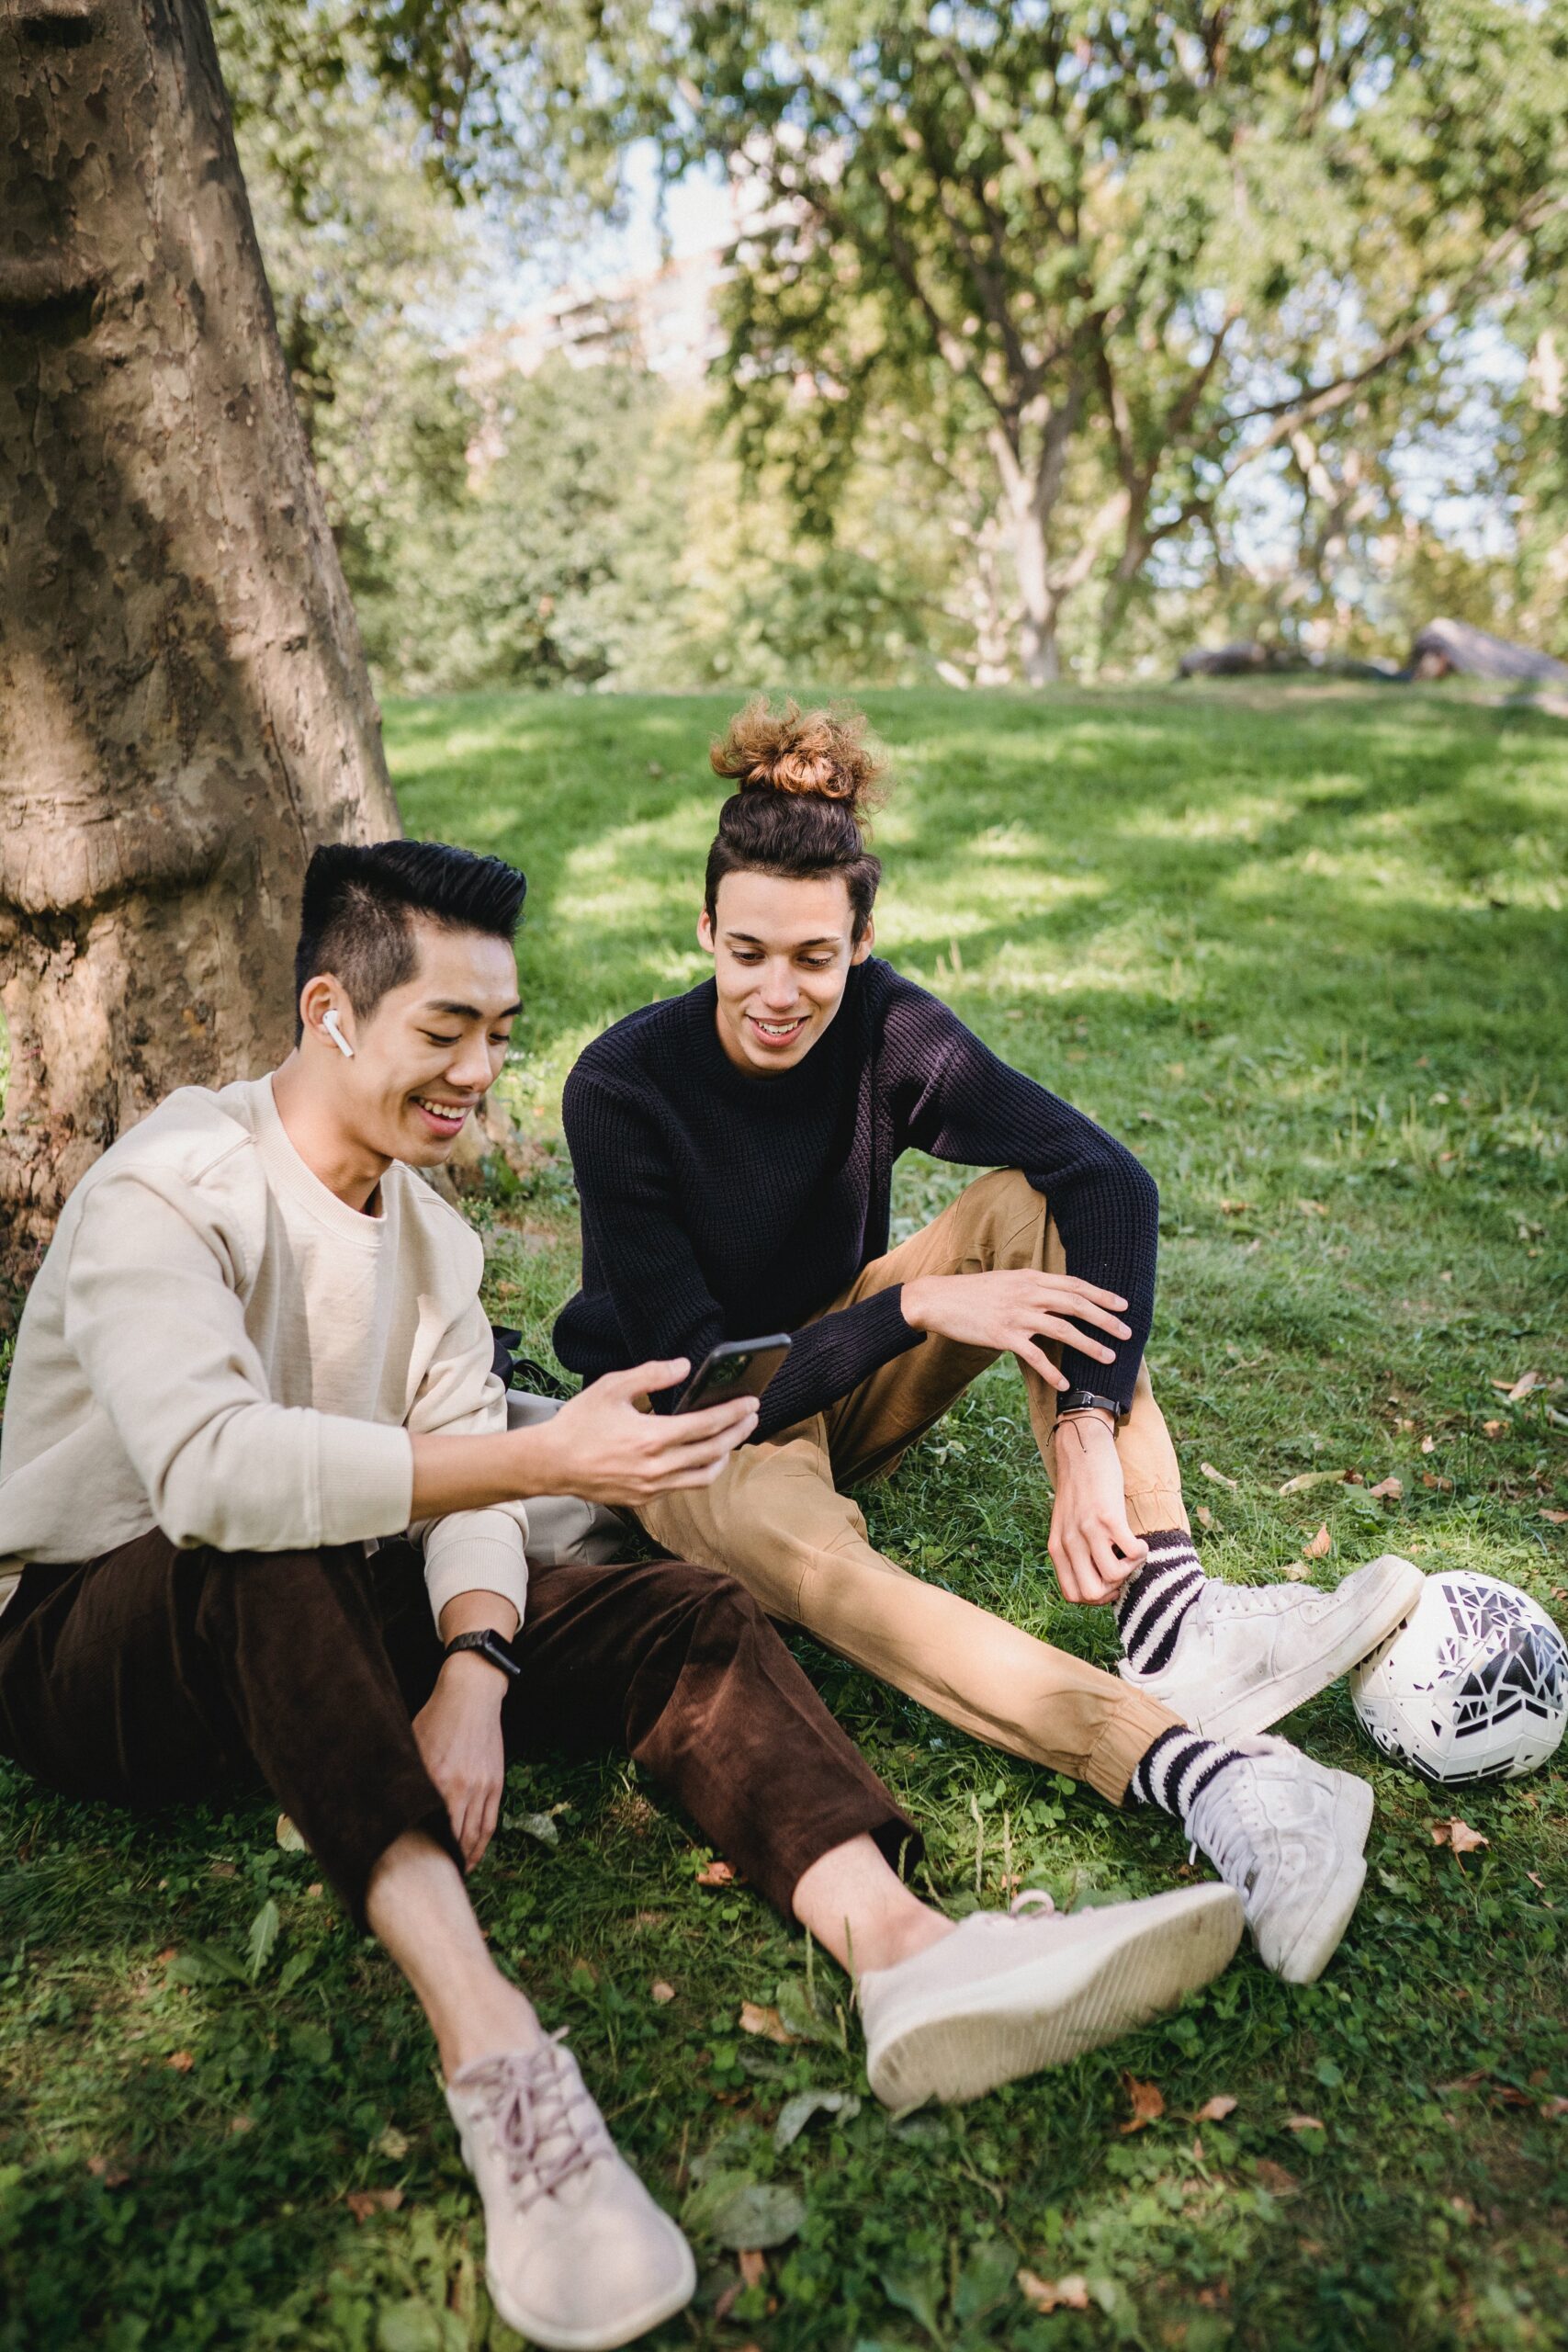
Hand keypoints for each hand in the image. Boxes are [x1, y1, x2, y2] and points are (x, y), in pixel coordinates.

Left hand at [413, 1653, 507, 1868]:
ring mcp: (481, 1786)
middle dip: (445, 1862)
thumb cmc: (435, 1717)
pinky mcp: (495, 1782)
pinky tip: (473, 1855)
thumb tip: (386, 1801)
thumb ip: (406, 1775)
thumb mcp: (411, 1744)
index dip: (424, 1853)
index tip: (412, 1870)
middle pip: (454, 1838)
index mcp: (436, 1779)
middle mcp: (461, 1787)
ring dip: (465, 1858)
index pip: (430, 1829)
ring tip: (453, 1874)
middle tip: (432, 1880)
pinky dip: (482, 1843)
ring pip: (475, 1835)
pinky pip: (490, 1822)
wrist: (471, 1694)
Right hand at [527, 1360, 758, 1505]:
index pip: (707, 1425)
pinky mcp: (643, 1499)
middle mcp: (657, 1467)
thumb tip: (685, 1367)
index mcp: (652, 1438)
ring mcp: (651, 1487)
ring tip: (731, 1439)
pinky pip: (682, 1486)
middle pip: (713, 1452)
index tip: (751, 1403)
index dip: (733, 1413)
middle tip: (751, 1418)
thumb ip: (652, 1375)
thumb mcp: (612, 1387)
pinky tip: (700, 1457)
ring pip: (703, 1477)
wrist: (550, 1464)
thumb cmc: (579, 1423)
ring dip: (723, 1457)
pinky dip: (698, 1471)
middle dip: (737, 1433)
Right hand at [901, 1270, 1130, 1391]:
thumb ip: (1031, 1288)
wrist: (938, 1299)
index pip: (1074, 1285)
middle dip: (1105, 1319)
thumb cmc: (972, 1293)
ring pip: (1062, 1329)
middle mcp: (1027, 1293)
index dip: (1101, 1295)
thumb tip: (1055, 1297)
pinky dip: (1051, 1371)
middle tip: (1127, 1333)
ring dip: (1089, 1345)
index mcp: (1030, 1278)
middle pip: (1076, 1304)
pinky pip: (1034, 1355)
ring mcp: (1016, 1314)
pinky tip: (1065, 1383)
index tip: (1123, 1306)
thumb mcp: (1006, 1281)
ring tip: (1109, 1357)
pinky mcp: (1003, 1335)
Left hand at [1048, 1411, 1147, 1603]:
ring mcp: (1088, 1530)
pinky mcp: (1108, 1517)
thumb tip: (1098, 1582)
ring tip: (1132, 1552)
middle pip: (1091, 1594)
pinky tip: (1139, 1540)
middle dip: (1113, 1590)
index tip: (1109, 1582)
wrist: (1082, 1453)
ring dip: (1130, 1570)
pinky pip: (1131, 1553)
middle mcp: (1069, 1543)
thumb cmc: (1079, 1490)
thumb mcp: (1066, 1525)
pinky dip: (1142, 1552)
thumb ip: (1074, 1550)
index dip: (1095, 1598)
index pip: (1072, 1595)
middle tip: (1122, 1569)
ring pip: (1112, 1578)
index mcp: (1057, 1548)